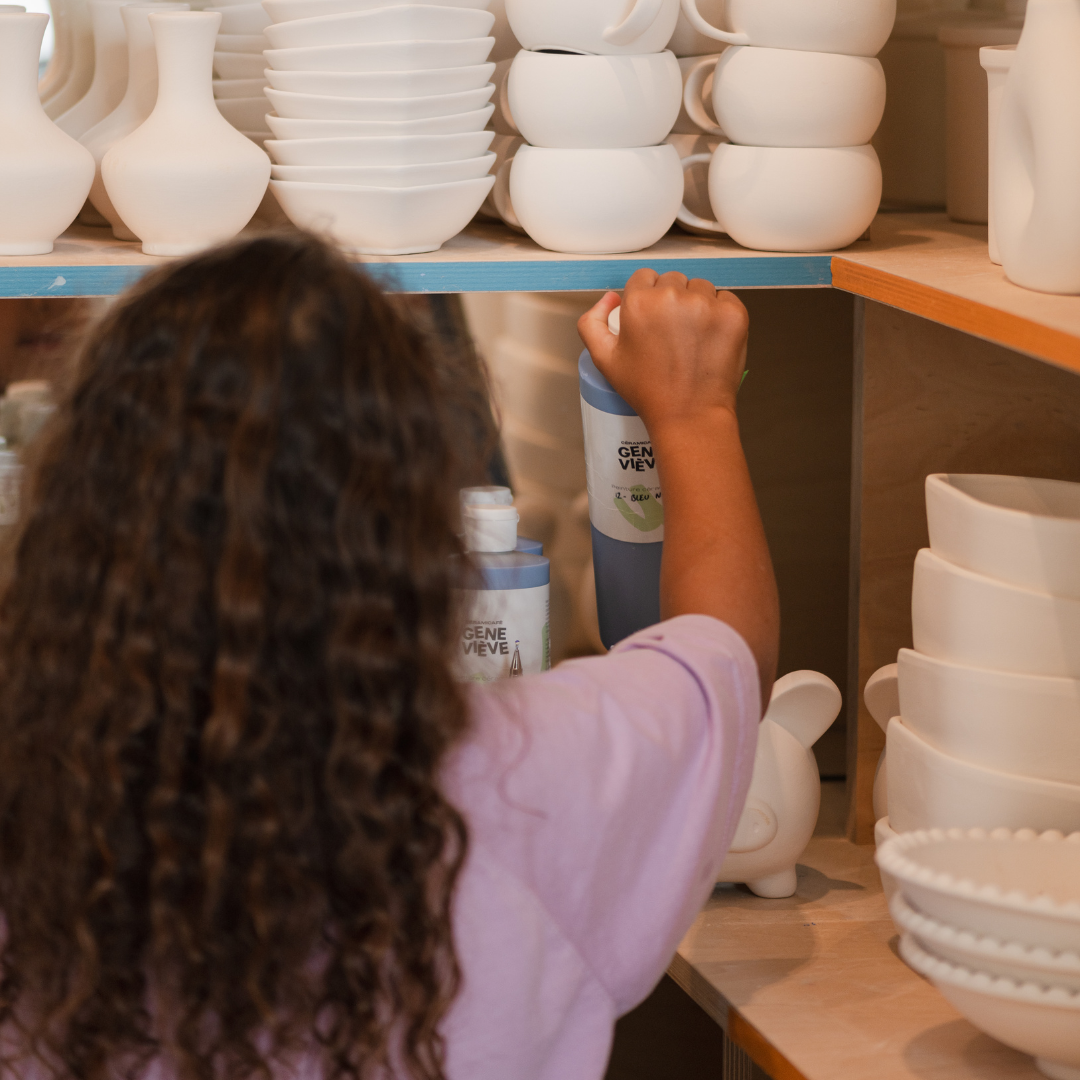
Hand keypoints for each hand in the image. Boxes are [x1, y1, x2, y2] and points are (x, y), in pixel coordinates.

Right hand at [577, 270, 748, 435]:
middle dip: (671, 300)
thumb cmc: (648, 391)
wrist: (689, 414)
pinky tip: (710, 338)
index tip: (652, 320)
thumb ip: (591, 322)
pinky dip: (720, 314)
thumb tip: (609, 298)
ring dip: (697, 305)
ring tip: (691, 337)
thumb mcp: (604, 360)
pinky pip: (726, 299)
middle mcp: (673, 296)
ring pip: (700, 287)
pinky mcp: (733, 314)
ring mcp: (706, 304)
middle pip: (673, 280)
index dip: (647, 298)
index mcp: (640, 302)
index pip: (644, 277)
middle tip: (672, 333)